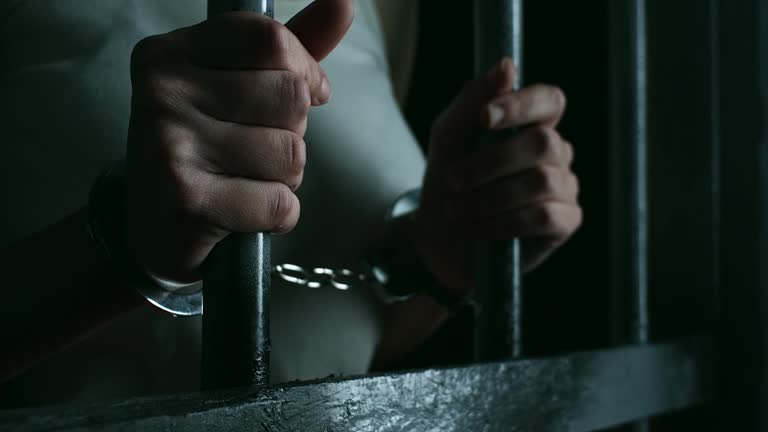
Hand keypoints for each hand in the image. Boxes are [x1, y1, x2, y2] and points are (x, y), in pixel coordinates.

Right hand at [125, 0, 354, 281]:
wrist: (155, 227)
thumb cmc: (206, 148)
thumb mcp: (238, 87)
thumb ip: (289, 46)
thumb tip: (343, 2)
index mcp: (172, 52)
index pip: (272, 40)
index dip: (305, 71)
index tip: (305, 95)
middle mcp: (163, 90)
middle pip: (292, 97)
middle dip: (294, 133)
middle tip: (256, 151)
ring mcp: (169, 143)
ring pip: (292, 153)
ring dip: (286, 178)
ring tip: (246, 181)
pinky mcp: (186, 198)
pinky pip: (280, 202)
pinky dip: (277, 215)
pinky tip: (244, 213)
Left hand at [414, 58, 581, 291]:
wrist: (441, 238)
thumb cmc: (449, 182)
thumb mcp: (449, 137)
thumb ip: (472, 101)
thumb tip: (508, 66)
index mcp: (533, 125)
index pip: (550, 101)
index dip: (522, 104)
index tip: (484, 118)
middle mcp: (556, 153)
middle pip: (542, 143)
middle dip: (491, 162)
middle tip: (454, 180)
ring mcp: (565, 187)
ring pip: (541, 181)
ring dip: (489, 197)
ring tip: (457, 210)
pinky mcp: (565, 223)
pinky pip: (545, 216)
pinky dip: (503, 222)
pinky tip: (479, 228)